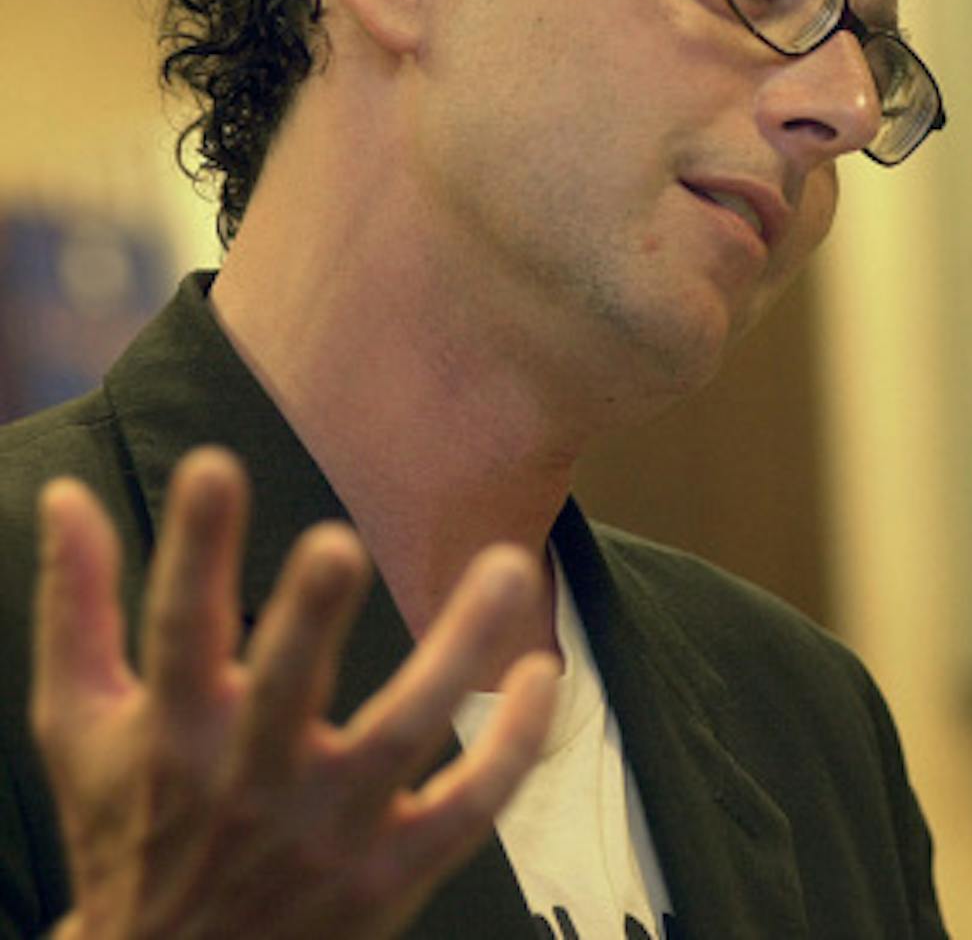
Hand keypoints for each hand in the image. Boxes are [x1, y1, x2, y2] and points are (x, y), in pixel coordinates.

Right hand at [31, 447, 556, 939]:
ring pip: (405, 733)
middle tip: (336, 542)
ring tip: (508, 565)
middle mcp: (251, 779)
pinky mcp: (391, 872)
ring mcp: (328, 829)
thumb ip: (78, 606)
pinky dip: (511, 745)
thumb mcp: (78, 726)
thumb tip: (67, 495)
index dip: (195, 548)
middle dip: (308, 619)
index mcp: (174, 732)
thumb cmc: (129, 826)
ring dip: (458, 650)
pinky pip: (468, 806)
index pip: (179, 628)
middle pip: (286, 688)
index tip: (213, 465)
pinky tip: (539, 673)